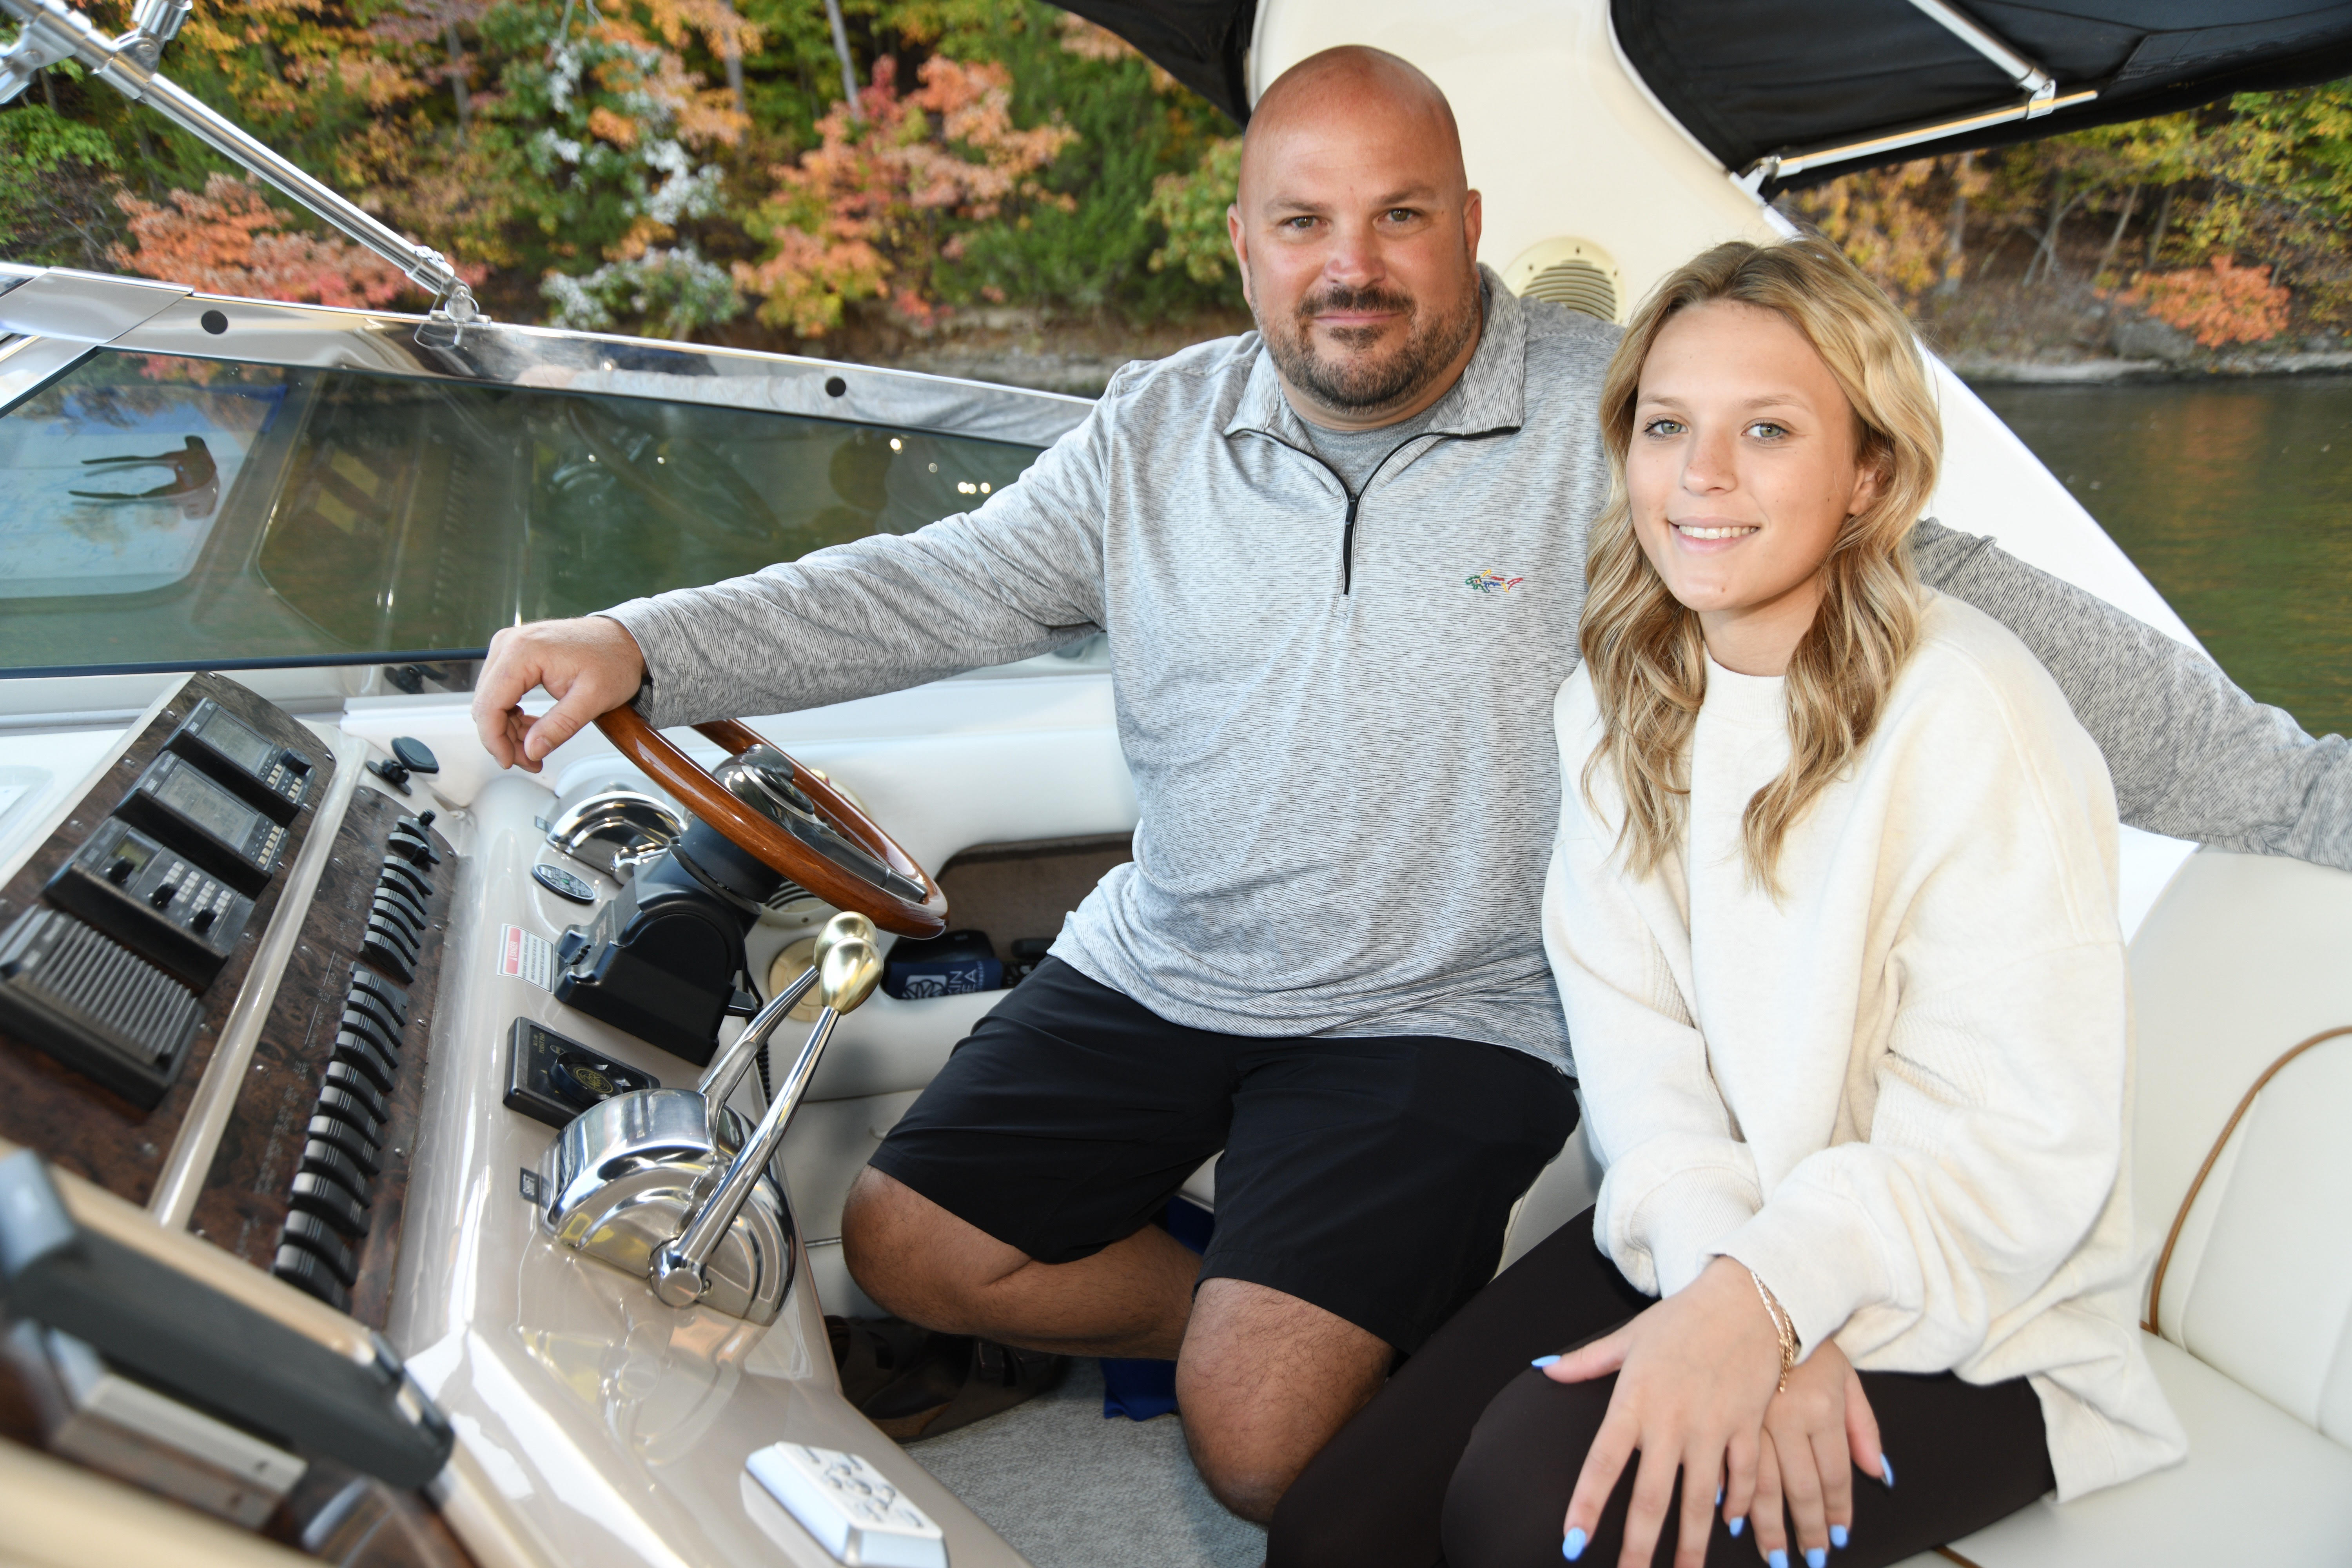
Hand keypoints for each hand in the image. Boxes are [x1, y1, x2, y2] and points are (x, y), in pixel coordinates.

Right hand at [471, 616, 646, 772]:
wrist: (623, 639)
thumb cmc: (613, 659)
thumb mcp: (594, 699)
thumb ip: (560, 726)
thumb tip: (531, 751)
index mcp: (523, 651)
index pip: (489, 704)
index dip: (495, 740)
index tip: (511, 762)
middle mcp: (509, 643)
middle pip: (486, 704)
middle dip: (504, 739)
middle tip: (531, 760)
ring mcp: (509, 646)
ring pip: (491, 700)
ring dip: (508, 729)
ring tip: (535, 748)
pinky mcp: (514, 654)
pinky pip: (500, 691)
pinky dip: (512, 714)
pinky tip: (533, 729)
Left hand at [1542, 1257, 1782, 1567]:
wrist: (1749, 1298)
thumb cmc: (1683, 1317)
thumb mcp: (1629, 1336)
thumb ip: (1586, 1361)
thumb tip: (1545, 1370)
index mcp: (1635, 1400)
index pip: (1602, 1463)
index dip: (1586, 1505)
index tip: (1572, 1543)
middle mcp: (1672, 1421)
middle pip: (1650, 1497)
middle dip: (1637, 1547)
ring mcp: (1713, 1428)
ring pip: (1699, 1502)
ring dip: (1690, 1545)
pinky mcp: (1748, 1429)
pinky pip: (1741, 1479)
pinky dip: (1737, 1507)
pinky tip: (1731, 1530)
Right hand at [1742, 1339, 1884, 1566]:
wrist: (1760, 1298)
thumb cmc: (1808, 1341)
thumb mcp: (1848, 1378)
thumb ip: (1865, 1428)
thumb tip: (1880, 1474)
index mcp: (1822, 1409)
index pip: (1834, 1475)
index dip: (1837, 1511)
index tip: (1837, 1538)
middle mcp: (1787, 1418)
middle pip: (1800, 1488)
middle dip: (1806, 1529)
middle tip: (1809, 1558)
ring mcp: (1750, 1416)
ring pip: (1761, 1483)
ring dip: (1768, 1524)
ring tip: (1774, 1553)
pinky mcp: (1721, 1410)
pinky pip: (1725, 1460)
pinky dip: (1729, 1491)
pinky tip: (1731, 1514)